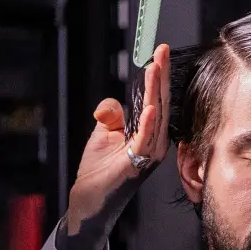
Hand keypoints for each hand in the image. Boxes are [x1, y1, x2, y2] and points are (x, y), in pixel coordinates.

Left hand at [59, 45, 171, 249]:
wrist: (88, 198)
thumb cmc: (99, 170)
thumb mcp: (103, 133)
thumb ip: (111, 114)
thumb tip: (111, 104)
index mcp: (149, 134)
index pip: (157, 99)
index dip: (157, 76)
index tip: (158, 52)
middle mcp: (155, 143)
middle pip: (161, 103)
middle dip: (161, 76)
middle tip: (162, 50)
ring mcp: (148, 155)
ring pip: (156, 117)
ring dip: (156, 91)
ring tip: (156, 67)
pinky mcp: (137, 165)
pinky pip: (145, 141)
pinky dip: (149, 124)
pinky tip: (151, 107)